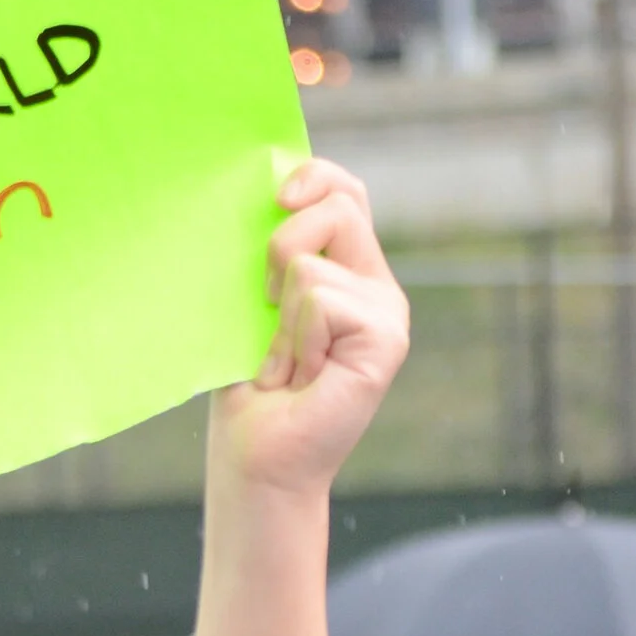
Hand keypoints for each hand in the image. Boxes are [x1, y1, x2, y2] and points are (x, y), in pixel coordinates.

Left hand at [193, 161, 406, 635]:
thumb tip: (262, 191)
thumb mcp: (252, 303)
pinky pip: (323, 300)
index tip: (275, 195)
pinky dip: (294, 337)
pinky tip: (299, 374)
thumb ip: (271, 253)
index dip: (313, 176)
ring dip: (279, 314)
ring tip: (282, 359)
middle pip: (339, 205)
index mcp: (350, 272)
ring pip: (313, 265)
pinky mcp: (387, 341)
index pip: (345, 192)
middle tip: (265, 303)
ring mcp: (389, 315)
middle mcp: (378, 288)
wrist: (256, 459)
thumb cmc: (245, 384)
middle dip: (283, 243)